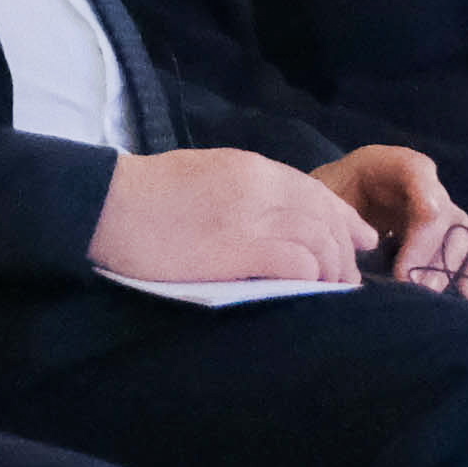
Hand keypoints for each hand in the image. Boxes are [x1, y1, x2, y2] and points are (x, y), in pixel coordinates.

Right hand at [92, 146, 373, 286]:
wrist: (105, 207)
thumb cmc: (145, 198)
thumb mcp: (203, 177)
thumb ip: (244, 193)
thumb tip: (276, 217)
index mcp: (251, 168)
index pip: (316, 191)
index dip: (346, 218)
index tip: (362, 240)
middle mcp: (260, 187)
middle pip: (326, 219)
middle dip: (344, 254)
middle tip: (346, 284)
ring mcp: (251, 217)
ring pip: (320, 242)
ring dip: (332, 273)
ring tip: (330, 298)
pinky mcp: (239, 250)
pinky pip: (298, 264)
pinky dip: (311, 281)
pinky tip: (308, 296)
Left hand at [316, 146, 467, 291]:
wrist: (334, 211)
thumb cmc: (327, 203)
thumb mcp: (322, 198)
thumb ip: (339, 214)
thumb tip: (366, 244)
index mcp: (389, 166)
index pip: (416, 170)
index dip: (426, 193)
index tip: (427, 216)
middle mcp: (424, 186)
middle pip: (441, 212)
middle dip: (429, 249)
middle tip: (409, 282)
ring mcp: (441, 213)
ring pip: (461, 234)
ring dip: (447, 266)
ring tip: (426, 294)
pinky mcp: (448, 239)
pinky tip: (462, 296)